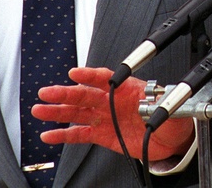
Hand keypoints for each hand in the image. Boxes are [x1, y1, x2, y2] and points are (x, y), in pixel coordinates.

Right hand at [33, 67, 194, 160]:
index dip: (90, 75)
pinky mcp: (102, 134)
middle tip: (47, 92)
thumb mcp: (171, 108)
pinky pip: (79, 133)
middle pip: (85, 94)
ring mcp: (105, 117)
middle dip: (65, 93)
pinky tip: (49, 134)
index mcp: (127, 89)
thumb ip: (163, 104)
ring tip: (39, 110)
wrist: (169, 138)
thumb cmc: (170, 117)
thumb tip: (160, 102)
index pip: (106, 78)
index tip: (76, 73)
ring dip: (57, 112)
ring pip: (77, 113)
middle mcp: (112, 101)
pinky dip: (63, 134)